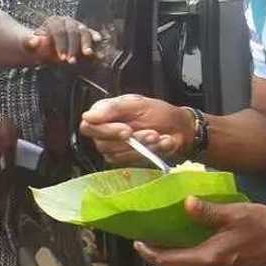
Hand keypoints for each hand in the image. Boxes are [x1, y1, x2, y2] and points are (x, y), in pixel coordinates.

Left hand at [25, 16, 101, 64]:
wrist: (45, 46)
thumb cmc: (38, 46)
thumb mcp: (31, 45)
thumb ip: (30, 42)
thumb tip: (34, 41)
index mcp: (53, 21)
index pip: (58, 32)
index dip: (61, 45)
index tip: (61, 58)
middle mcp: (66, 21)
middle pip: (72, 32)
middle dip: (73, 47)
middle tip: (71, 61)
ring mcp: (76, 25)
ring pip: (83, 31)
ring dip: (86, 43)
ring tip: (87, 54)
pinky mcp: (84, 31)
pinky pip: (90, 32)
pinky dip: (94, 35)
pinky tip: (98, 40)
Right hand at [80, 94, 194, 164]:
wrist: (178, 127)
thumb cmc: (157, 112)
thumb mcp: (138, 103)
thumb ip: (114, 108)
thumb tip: (88, 116)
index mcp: (103, 113)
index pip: (89, 127)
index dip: (106, 131)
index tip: (126, 131)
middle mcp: (104, 132)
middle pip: (104, 144)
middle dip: (132, 140)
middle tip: (152, 133)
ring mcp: (113, 148)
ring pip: (118, 155)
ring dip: (143, 146)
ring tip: (159, 136)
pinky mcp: (125, 160)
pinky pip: (132, 162)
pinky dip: (150, 152)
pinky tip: (162, 143)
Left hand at [134, 199, 265, 265]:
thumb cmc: (263, 226)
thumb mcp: (234, 213)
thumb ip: (208, 212)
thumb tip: (186, 203)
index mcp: (208, 260)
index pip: (169, 261)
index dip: (151, 253)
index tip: (138, 243)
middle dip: (160, 259)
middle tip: (148, 244)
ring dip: (175, 265)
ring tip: (166, 248)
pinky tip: (191, 256)